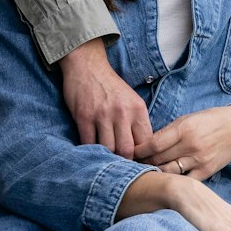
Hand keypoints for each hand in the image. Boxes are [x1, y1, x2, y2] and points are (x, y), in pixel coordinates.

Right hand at [58, 39, 151, 157]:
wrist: (88, 66)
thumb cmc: (111, 87)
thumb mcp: (132, 100)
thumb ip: (137, 122)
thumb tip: (143, 150)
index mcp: (138, 109)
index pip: (146, 141)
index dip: (142, 155)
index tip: (137, 161)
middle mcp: (122, 112)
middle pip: (127, 150)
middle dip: (124, 160)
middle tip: (120, 164)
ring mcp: (102, 115)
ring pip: (108, 149)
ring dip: (106, 156)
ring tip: (106, 158)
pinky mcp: (84, 117)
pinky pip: (88, 143)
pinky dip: (90, 149)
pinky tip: (92, 149)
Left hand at [140, 106, 230, 181]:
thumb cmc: (211, 120)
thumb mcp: (188, 118)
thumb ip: (168, 132)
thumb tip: (147, 145)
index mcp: (184, 129)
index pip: (153, 144)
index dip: (139, 151)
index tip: (130, 153)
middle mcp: (191, 145)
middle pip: (158, 160)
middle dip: (144, 163)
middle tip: (134, 165)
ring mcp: (199, 160)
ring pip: (169, 172)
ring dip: (156, 173)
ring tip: (147, 173)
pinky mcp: (207, 171)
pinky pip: (184, 181)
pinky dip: (174, 181)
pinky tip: (166, 181)